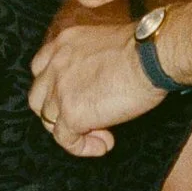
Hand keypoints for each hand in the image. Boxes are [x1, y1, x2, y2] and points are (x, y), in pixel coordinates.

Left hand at [28, 19, 165, 157]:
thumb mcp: (106, 45)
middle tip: (85, 117)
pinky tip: (103, 146)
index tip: (73, 95)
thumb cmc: (145, 49)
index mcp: (64, 43)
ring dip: (72, 131)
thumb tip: (100, 83)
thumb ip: (92, 61)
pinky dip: (81, 147)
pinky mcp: (72, 114)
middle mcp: (55, 64)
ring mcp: (60, 90)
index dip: (52, 86)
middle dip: (56, 111)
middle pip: (38, 97)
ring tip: (102, 133)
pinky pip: (65, 140)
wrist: (153, 57)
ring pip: (49, 121)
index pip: (40, 67)